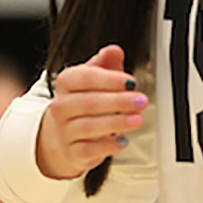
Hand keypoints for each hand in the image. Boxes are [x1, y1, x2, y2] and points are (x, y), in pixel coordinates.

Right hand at [37, 45, 146, 179]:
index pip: (84, 78)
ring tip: (137, 119)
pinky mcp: (71, 152)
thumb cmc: (85, 102)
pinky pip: (87, 150)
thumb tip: (114, 50)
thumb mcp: (95, 79)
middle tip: (141, 101)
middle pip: (88, 102)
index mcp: (66, 83)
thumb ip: (106, 64)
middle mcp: (61, 106)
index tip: (131, 81)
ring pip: (88, 126)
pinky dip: (106, 146)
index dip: (109, 79)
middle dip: (118, 101)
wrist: (62, 135)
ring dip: (115, 123)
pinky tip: (123, 140)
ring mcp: (64, 131)